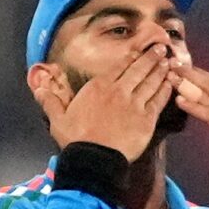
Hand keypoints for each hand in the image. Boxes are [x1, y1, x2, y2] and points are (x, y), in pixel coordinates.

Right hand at [34, 46, 172, 161]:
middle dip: (151, 57)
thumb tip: (37, 89)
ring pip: (151, 81)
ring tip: (170, 61)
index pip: (119, 66)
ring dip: (161, 69)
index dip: (132, 57)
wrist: (93, 159)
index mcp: (98, 87)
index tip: (140, 50)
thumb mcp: (58, 119)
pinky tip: (172, 83)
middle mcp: (118, 91)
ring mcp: (134, 104)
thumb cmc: (75, 140)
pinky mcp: (146, 119)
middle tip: (162, 48)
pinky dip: (166, 89)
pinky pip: (159, 100)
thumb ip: (50, 101)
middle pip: (139, 69)